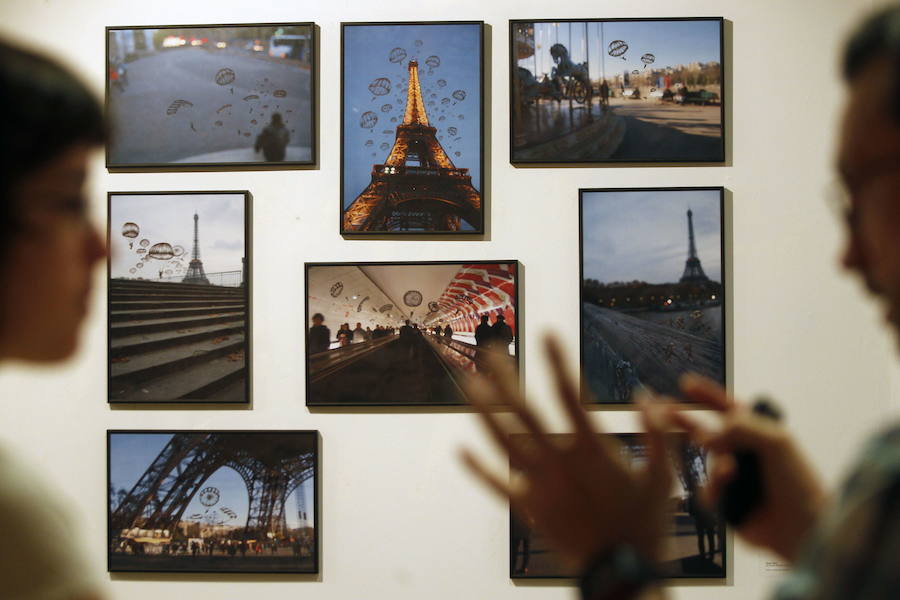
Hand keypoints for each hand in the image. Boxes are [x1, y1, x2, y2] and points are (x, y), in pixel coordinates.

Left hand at [461, 335, 673, 569]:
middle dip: (506, 377)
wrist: (622, 574)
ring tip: (468, 385)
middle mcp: (560, 461)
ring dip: (484, 412)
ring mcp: (541, 485)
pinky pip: (497, 485)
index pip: (570, 393)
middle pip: (525, 410)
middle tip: (491, 351)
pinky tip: (460, 450)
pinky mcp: (530, 509)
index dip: (557, 360)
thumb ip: (658, 434)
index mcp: (593, 449)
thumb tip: (647, 397)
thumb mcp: (664, 477)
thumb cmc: (646, 525)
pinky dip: (477, 468)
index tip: (546, 334)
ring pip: (504, 442)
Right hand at [671, 374, 825, 560]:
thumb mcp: (777, 441)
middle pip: (707, 431)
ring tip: (730, 474)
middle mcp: (743, 453)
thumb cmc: (798, 481)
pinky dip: (713, 490)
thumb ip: (743, 426)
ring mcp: (734, 478)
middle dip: (686, 421)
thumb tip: (713, 430)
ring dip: (716, 467)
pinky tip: (724, 494)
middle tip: (663, 411)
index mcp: (758, 434)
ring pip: (707, 464)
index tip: (685, 383)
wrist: (803, 527)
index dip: (707, 394)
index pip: (728, 408)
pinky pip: (706, 491)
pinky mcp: (726, 502)